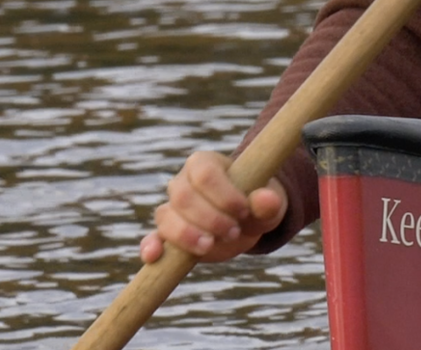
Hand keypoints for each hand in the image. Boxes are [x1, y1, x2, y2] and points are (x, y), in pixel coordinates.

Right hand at [139, 151, 286, 263]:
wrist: (246, 222)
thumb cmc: (257, 205)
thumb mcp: (268, 204)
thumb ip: (269, 202)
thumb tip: (267, 199)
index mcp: (206, 164)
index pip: (205, 174)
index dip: (223, 195)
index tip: (243, 211)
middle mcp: (182, 182)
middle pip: (184, 197)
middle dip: (210, 218)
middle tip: (233, 232)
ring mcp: (171, 207)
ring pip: (166, 217)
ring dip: (188, 234)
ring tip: (211, 245)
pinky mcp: (166, 233)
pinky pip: (152, 237)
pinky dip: (151, 246)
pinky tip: (154, 256)